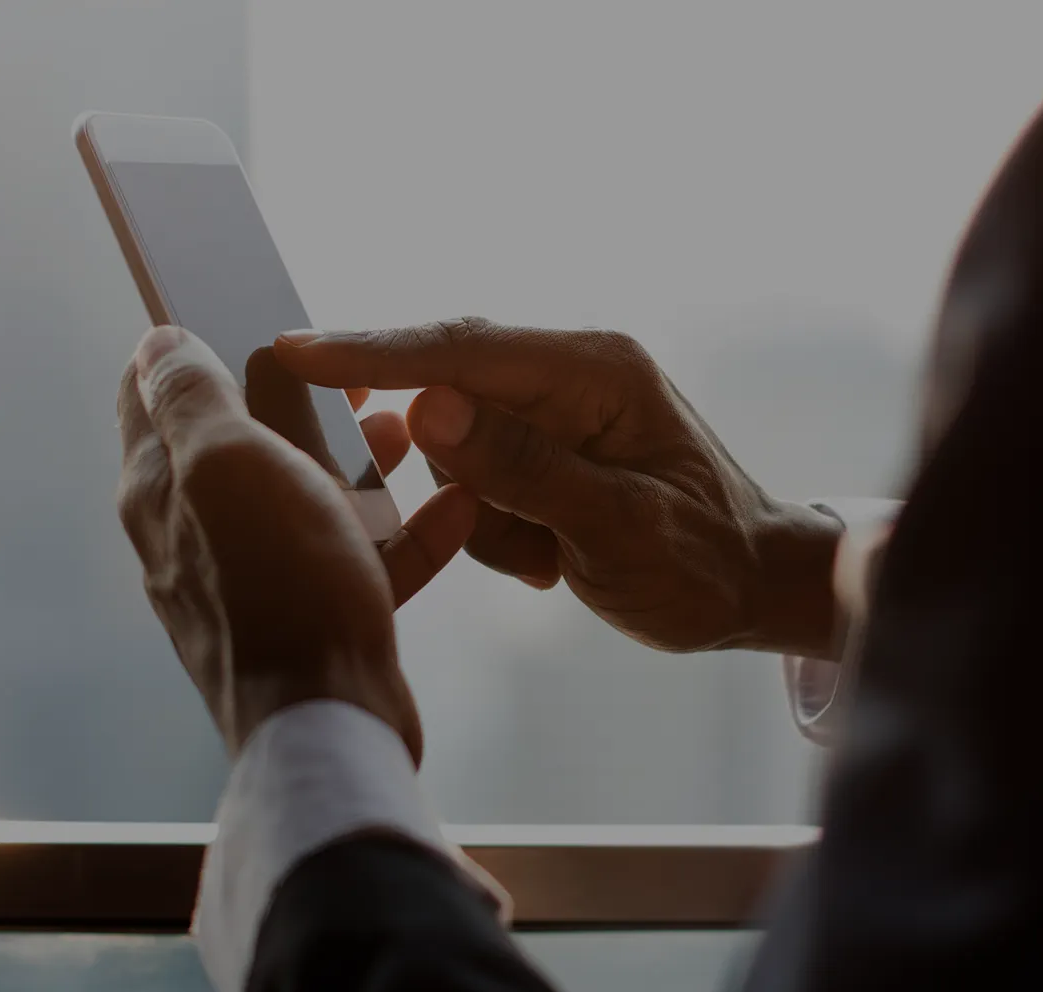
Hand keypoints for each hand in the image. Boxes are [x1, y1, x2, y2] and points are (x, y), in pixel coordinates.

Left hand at [116, 327, 478, 761]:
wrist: (330, 718)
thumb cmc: (281, 588)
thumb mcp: (231, 464)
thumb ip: (194, 397)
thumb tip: (160, 342)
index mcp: (164, 488)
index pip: (152, 393)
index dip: (197, 345)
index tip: (255, 319)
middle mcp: (200, 532)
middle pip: (245, 441)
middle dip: (302, 401)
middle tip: (358, 377)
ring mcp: (261, 575)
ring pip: (310, 496)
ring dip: (361, 459)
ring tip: (410, 433)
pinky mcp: (318, 612)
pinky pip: (364, 557)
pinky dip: (408, 532)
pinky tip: (454, 510)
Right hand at [273, 318, 844, 657]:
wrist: (752, 592)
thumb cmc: (705, 561)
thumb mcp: (618, 526)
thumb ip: (525, 469)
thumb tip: (428, 409)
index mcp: (595, 371)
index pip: (462, 347)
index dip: (372, 351)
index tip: (289, 351)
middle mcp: (569, 378)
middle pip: (445, 391)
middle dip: (443, 464)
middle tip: (478, 516)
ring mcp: (552, 416)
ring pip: (452, 452)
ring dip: (483, 518)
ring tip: (550, 557)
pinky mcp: (541, 455)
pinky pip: (473, 487)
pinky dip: (498, 534)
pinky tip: (554, 563)